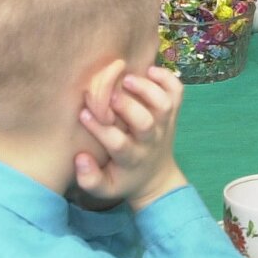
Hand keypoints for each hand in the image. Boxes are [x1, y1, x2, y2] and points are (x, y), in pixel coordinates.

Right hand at [74, 65, 186, 210]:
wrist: (156, 177)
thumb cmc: (124, 179)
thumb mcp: (104, 188)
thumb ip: (89, 179)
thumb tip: (80, 158)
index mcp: (132, 159)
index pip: (117, 143)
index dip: (100, 129)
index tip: (84, 113)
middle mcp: (151, 140)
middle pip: (145, 122)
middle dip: (127, 106)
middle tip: (109, 93)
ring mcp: (165, 125)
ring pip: (164, 105)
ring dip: (147, 89)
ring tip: (127, 78)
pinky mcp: (173, 113)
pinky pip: (177, 93)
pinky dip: (168, 79)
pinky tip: (150, 69)